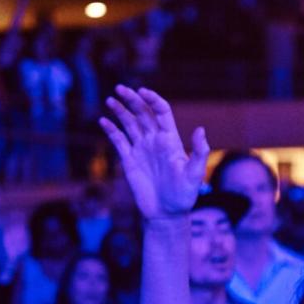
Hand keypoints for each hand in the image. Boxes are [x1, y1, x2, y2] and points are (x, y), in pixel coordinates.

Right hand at [100, 86, 209, 220]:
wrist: (166, 214)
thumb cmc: (184, 196)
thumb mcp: (194, 175)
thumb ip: (199, 152)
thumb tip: (200, 130)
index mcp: (170, 139)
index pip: (161, 111)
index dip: (152, 99)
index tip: (142, 92)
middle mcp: (154, 140)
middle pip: (142, 113)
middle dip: (132, 99)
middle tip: (120, 88)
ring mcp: (141, 149)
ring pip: (129, 123)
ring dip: (119, 111)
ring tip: (110, 100)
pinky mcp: (129, 160)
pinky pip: (118, 141)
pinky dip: (111, 130)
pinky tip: (103, 121)